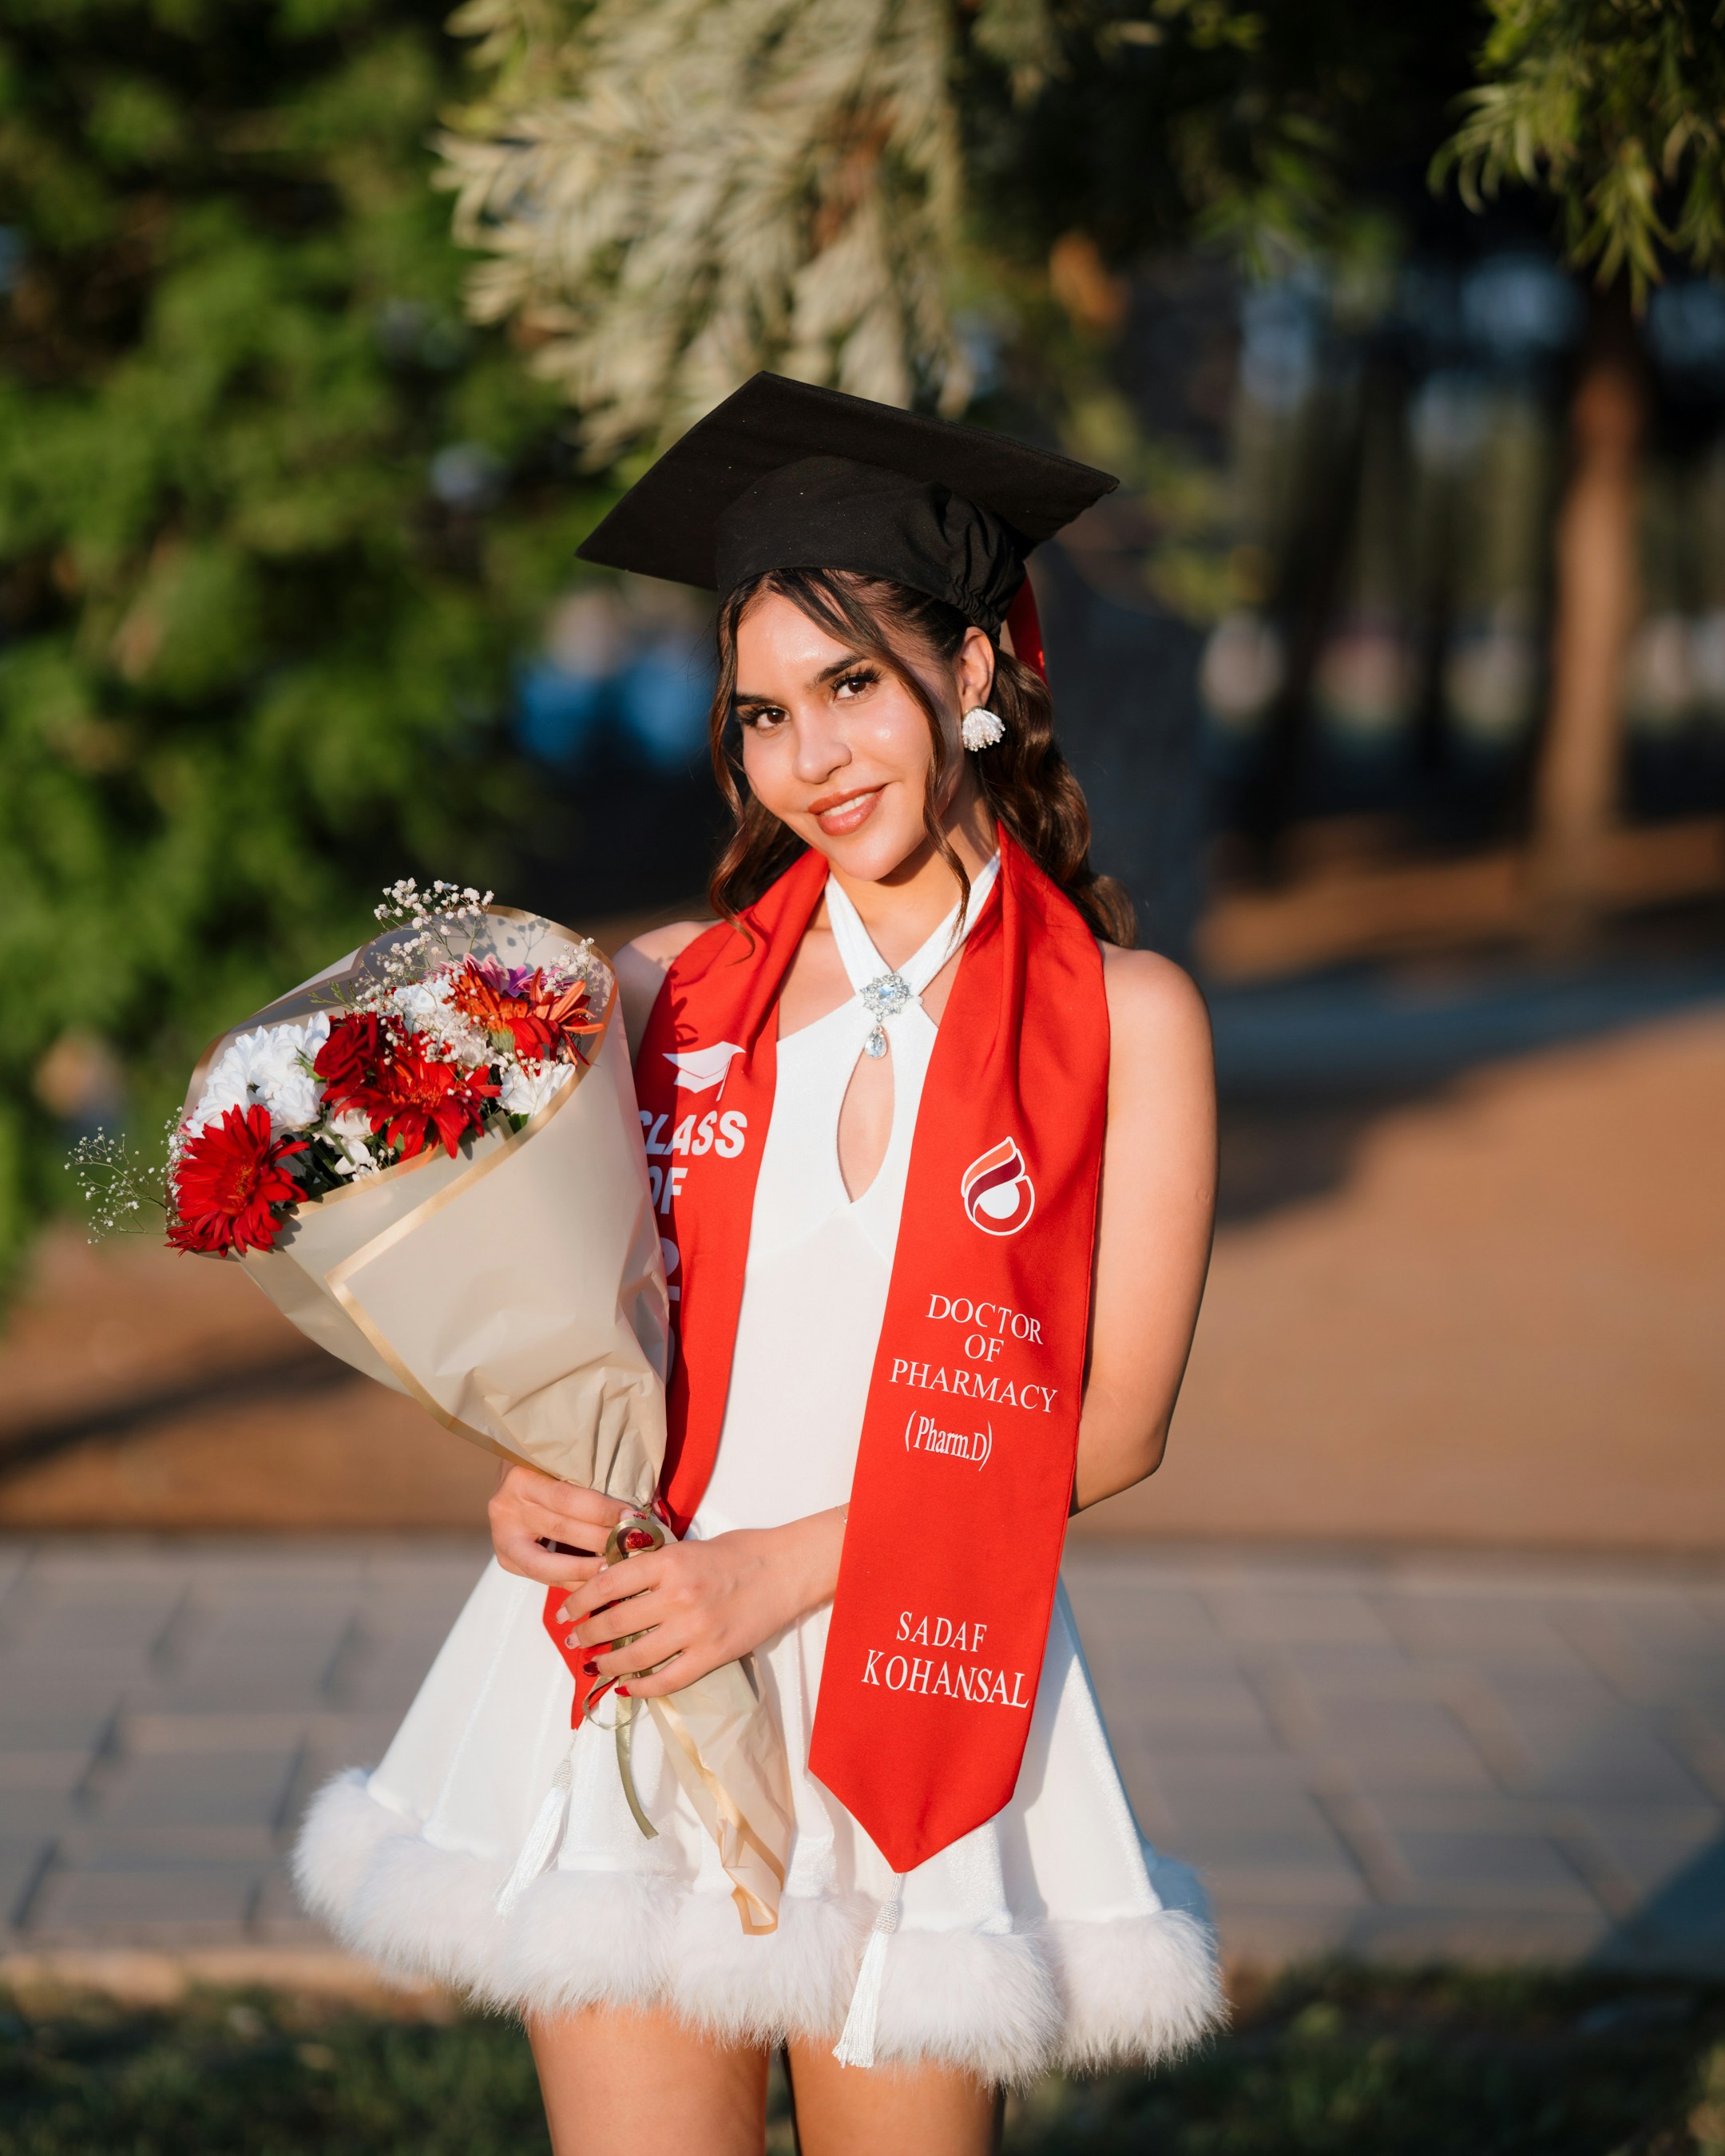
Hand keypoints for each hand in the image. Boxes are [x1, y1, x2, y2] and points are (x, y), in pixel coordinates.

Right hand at [489, 1461, 629, 1589]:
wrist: (510, 1483)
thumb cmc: (545, 1469)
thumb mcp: (560, 1465)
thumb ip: (587, 1481)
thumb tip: (631, 1509)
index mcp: (520, 1478)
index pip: (566, 1499)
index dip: (602, 1510)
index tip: (632, 1517)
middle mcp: (506, 1509)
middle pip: (561, 1530)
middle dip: (601, 1540)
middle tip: (633, 1545)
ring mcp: (502, 1538)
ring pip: (548, 1564)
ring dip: (588, 1570)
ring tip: (617, 1568)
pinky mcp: (506, 1560)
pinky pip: (544, 1578)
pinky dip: (574, 1580)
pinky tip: (597, 1580)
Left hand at [555, 1509, 845, 1697]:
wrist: (788, 1569)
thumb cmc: (742, 1551)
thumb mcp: (690, 1546)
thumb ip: (655, 1565)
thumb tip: (616, 1581)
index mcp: (669, 1562)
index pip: (608, 1583)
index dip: (579, 1600)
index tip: (565, 1610)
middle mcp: (677, 1596)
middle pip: (615, 1621)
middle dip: (587, 1633)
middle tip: (575, 1639)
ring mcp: (695, 1630)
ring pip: (635, 1656)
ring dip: (608, 1663)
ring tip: (595, 1664)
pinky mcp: (712, 1655)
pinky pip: (667, 1679)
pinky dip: (643, 1687)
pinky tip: (629, 1687)